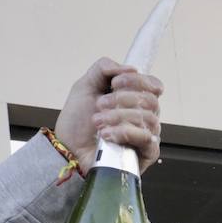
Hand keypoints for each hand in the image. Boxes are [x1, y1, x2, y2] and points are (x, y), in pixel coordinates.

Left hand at [55, 58, 164, 173]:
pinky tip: (107, 135)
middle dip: (122, 99)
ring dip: (119, 116)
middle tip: (100, 105)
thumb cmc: (77, 121)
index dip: (138, 81)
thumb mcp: (85, 86)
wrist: (68, 148)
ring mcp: (146, 136)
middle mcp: (144, 117)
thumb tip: (132, 68)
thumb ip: (104, 68)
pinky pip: (147, 139)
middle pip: (151, 101)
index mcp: (135, 100)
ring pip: (148, 118)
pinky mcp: (146, 154)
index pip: (154, 86)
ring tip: (98, 122)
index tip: (114, 83)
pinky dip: (125, 133)